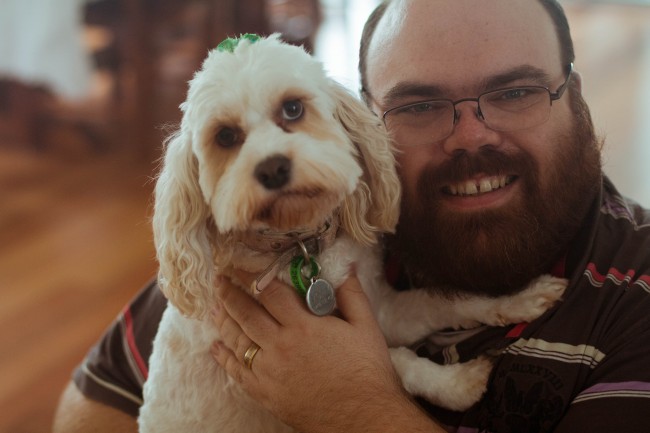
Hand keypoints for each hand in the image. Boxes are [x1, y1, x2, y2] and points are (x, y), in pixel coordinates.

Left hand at [211, 273, 441, 432]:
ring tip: (214, 307)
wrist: (363, 418)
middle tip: (218, 280)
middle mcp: (281, 346)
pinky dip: (224, 358)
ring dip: (223, 321)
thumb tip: (347, 267)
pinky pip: (238, 372)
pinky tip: (216, 348)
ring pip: (238, 340)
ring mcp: (270, 371)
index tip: (240, 265)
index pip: (269, 292)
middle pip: (246, 314)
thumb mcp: (365, 327)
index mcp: (303, 326)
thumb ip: (351, 294)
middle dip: (229, 294)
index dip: (252, 276)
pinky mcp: (266, 393)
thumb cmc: (367, 372)